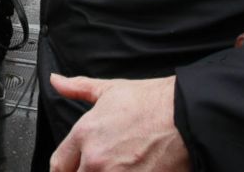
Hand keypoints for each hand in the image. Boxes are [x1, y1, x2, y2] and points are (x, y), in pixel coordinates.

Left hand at [49, 73, 188, 171]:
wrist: (187, 115)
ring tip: (116, 169)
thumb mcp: (110, 89)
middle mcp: (96, 159)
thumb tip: (57, 81)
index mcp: (85, 134)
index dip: (64, 169)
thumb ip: (78, 88)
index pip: (59, 165)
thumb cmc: (153, 103)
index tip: (71, 168)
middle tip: (100, 167)